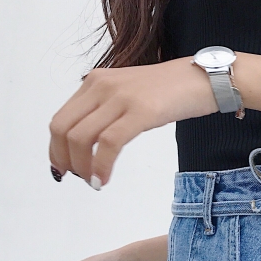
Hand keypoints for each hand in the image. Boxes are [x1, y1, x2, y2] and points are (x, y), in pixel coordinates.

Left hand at [49, 57, 217, 187]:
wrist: (204, 78)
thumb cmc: (171, 91)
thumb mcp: (129, 94)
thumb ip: (107, 109)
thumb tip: (90, 141)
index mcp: (96, 82)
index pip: (61, 119)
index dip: (56, 149)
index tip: (64, 167)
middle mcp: (102, 86)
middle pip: (64, 129)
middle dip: (64, 160)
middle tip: (77, 178)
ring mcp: (121, 97)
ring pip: (81, 138)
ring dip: (82, 167)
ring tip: (93, 182)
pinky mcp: (141, 111)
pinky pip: (109, 144)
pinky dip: (101, 166)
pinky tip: (103, 179)